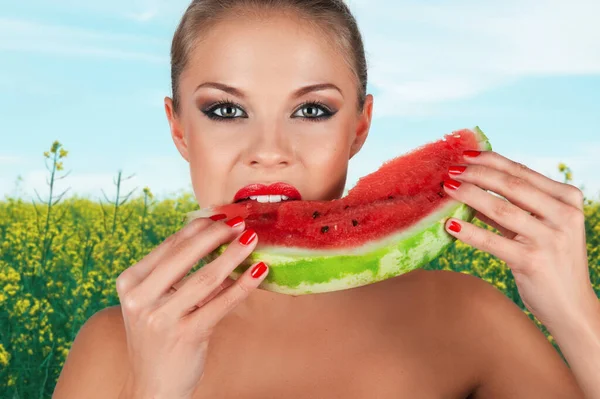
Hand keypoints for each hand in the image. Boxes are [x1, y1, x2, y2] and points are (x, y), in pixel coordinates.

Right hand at [115, 215, 268, 398]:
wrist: (152, 386)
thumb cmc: (159, 338)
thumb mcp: (158, 302)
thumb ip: (180, 274)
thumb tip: (220, 239)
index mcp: (131, 282)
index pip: (170, 245)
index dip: (199, 228)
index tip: (223, 216)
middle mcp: (140, 298)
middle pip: (185, 254)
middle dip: (217, 235)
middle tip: (241, 224)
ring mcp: (161, 318)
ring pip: (206, 277)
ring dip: (234, 255)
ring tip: (252, 241)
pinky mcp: (185, 335)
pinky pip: (221, 304)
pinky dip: (243, 286)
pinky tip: (259, 273)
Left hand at [441, 150, 593, 330]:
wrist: (570, 306)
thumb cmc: (550, 261)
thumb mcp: (538, 227)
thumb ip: (513, 207)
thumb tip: (473, 186)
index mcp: (567, 199)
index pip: (523, 172)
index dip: (491, 161)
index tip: (465, 154)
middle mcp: (564, 214)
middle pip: (511, 185)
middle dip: (476, 174)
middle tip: (450, 170)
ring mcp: (550, 238)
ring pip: (500, 209)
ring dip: (468, 195)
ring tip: (446, 189)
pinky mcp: (533, 261)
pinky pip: (493, 241)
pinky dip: (469, 232)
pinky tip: (450, 225)